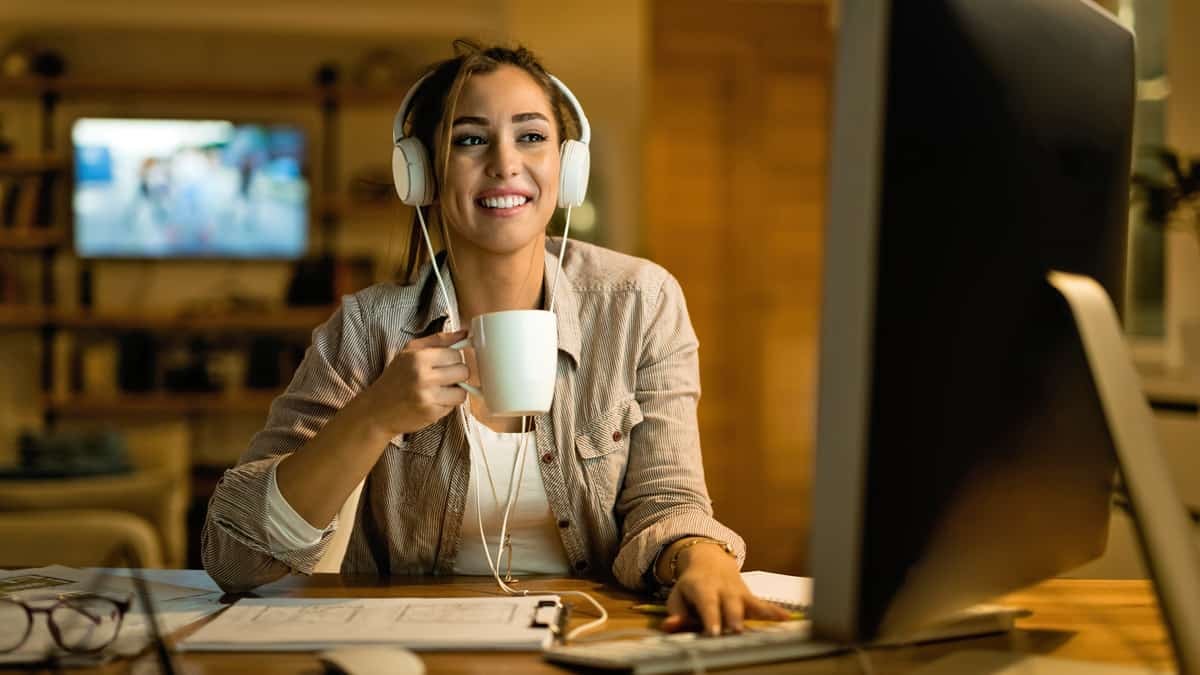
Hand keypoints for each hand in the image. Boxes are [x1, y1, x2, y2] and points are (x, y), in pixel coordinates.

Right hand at [358, 329, 469, 436]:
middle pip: (463, 371)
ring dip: (455, 391)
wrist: (377, 410)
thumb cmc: (395, 378)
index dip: (453, 359)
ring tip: (439, 390)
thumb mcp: (410, 352)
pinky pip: (454, 405)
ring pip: (462, 390)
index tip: (443, 364)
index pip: (455, 354)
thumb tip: (465, 333)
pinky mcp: (431, 413)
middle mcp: (423, 376)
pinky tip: (434, 401)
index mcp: (418, 357)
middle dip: (457, 374)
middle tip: (442, 377)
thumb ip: (438, 340)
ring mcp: (428, 396)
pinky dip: (448, 403)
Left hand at [660, 541, 790, 635]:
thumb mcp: (677, 596)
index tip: (713, 632)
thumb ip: (675, 612)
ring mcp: (739, 593)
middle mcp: (724, 589)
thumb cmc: (692, 586)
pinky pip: (763, 604)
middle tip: (736, 631)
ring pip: (750, 604)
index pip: (707, 604)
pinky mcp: (750, 598)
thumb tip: (670, 626)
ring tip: (770, 624)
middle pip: (731, 605)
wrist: (709, 560)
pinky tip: (787, 617)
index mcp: (703, 588)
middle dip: (734, 618)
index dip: (710, 617)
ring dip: (758, 614)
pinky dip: (774, 611)